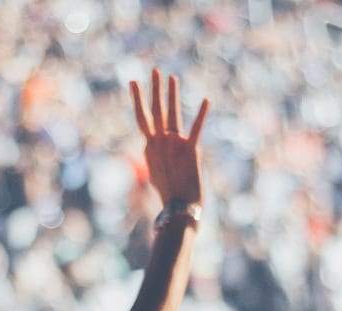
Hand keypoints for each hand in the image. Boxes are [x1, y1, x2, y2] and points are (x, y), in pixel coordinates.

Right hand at [130, 69, 208, 206]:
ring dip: (171, 95)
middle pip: (152, 112)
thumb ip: (154, 160)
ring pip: (170, 114)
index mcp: (149, 148)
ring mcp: (173, 146)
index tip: (136, 84)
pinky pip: (196, 129)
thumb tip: (150, 155)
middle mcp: (158, 144)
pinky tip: (206, 100)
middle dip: (152, 90)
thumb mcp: (156, 175)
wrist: (179, 208)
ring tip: (171, 77)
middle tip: (153, 71)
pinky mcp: (190, 151)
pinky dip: (201, 115)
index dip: (139, 100)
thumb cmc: (170, 195)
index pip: (144, 120)